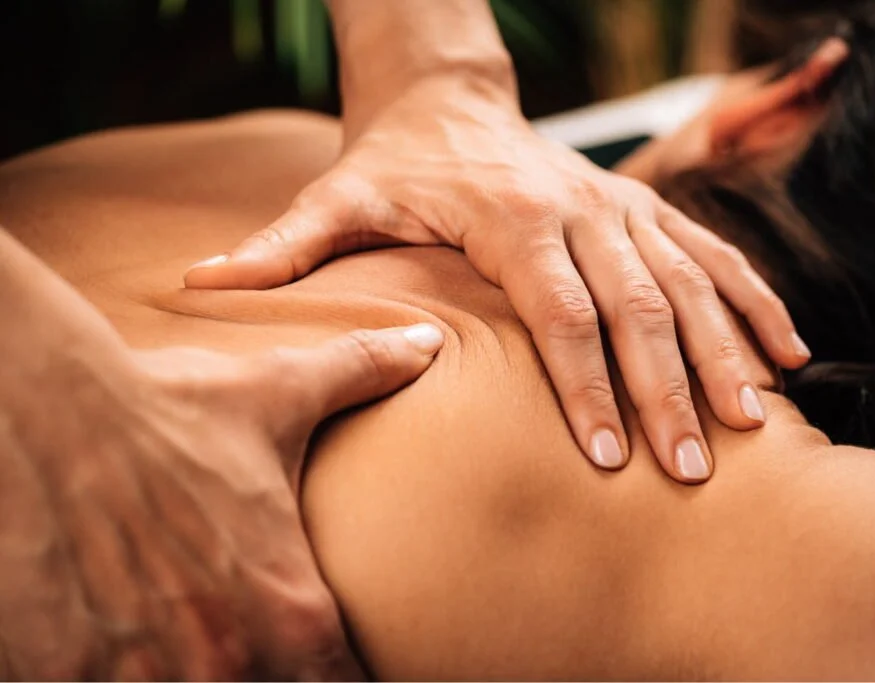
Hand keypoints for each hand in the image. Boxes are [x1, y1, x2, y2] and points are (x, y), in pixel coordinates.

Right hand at [0, 245, 443, 679]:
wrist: (43, 410)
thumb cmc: (169, 408)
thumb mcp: (279, 394)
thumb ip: (364, 374)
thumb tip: (427, 341)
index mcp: (289, 611)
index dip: (337, 673)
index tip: (323, 652)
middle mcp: (222, 663)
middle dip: (262, 667)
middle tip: (242, 625)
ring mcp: (137, 679)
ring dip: (187, 672)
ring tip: (179, 630)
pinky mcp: (59, 676)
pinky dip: (118, 670)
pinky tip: (119, 633)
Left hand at [183, 74, 809, 482]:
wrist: (454, 103)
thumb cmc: (398, 164)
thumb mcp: (338, 197)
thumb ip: (283, 245)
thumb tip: (200, 284)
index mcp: (515, 215)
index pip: (561, 309)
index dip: (584, 382)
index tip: (603, 454)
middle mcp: (583, 209)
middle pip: (636, 307)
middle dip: (666, 391)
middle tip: (688, 470)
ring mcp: (624, 208)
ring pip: (691, 283)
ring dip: (725, 354)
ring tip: (752, 424)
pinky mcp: (648, 209)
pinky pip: (715, 255)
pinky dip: (755, 303)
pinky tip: (790, 354)